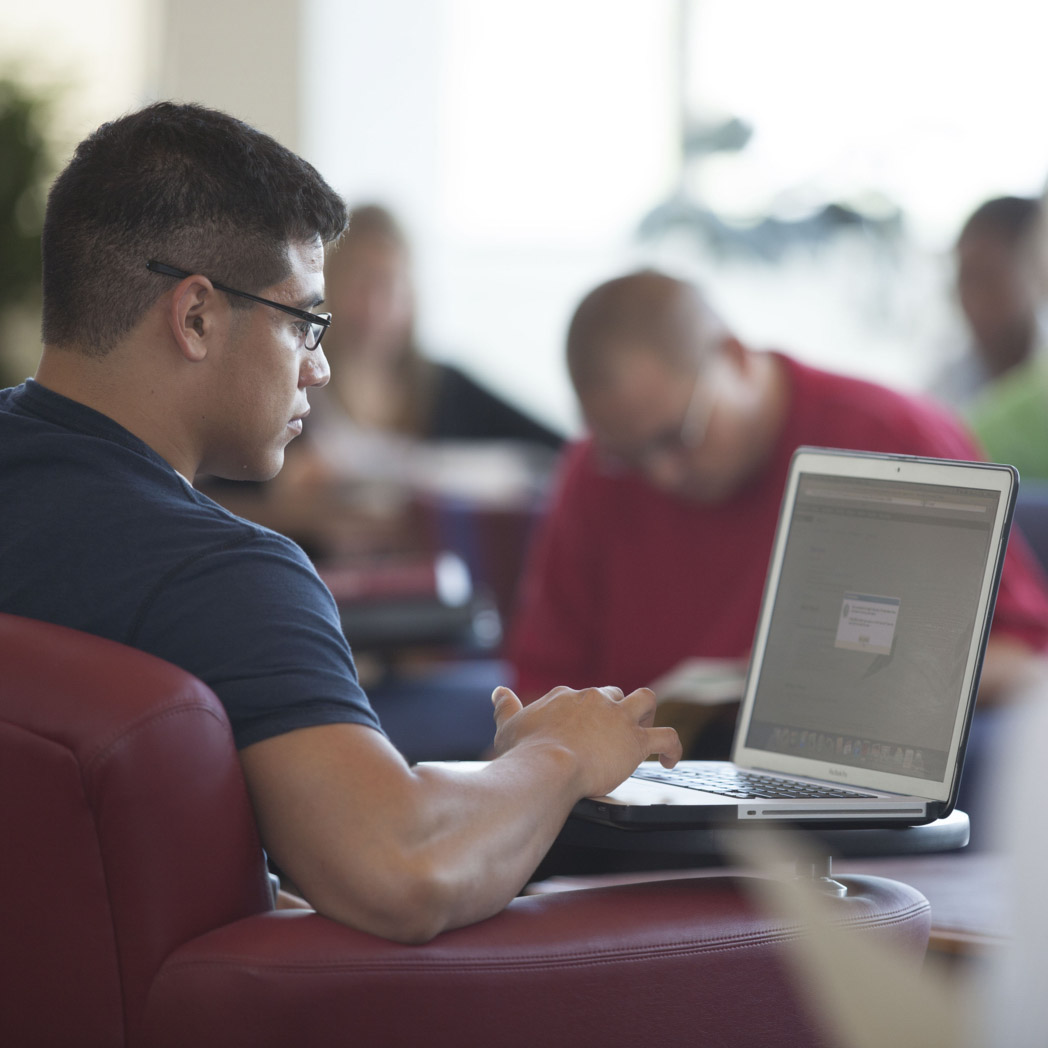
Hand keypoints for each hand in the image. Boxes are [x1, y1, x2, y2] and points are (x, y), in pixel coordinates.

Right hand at [491, 684, 681, 798]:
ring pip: (645, 701)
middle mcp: (594, 699)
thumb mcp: (508, 727)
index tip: (581, 730)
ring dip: (647, 714)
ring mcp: (617, 718)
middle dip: (615, 711)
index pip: (579, 696)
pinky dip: (673, 748)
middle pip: (613, 695)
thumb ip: (506, 708)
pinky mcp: (636, 741)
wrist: (547, 767)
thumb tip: (498, 693)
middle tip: (611, 735)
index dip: (583, 713)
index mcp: (565, 696)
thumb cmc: (525, 753)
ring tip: (644, 732)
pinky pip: (667, 737)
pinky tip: (671, 761)